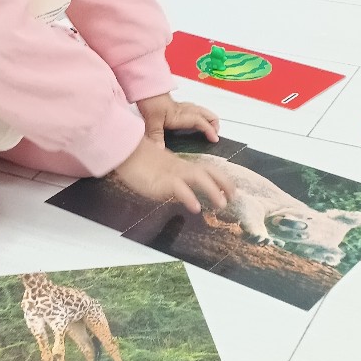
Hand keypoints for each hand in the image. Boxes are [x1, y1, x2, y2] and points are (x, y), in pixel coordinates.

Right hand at [114, 137, 235, 215]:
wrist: (126, 153)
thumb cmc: (140, 162)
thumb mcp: (161, 174)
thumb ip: (174, 184)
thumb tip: (185, 198)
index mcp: (182, 166)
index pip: (207, 169)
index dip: (221, 178)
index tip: (231, 188)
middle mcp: (181, 168)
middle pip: (208, 171)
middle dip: (224, 183)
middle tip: (234, 196)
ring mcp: (173, 174)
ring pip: (198, 178)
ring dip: (212, 190)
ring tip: (222, 204)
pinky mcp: (162, 181)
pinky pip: (179, 188)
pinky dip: (189, 197)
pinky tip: (195, 207)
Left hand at [137, 93, 219, 147]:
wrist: (146, 88)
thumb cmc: (150, 100)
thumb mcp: (152, 121)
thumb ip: (156, 136)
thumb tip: (160, 150)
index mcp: (181, 115)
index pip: (200, 122)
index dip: (209, 130)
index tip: (214, 139)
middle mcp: (185, 110)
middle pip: (206, 114)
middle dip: (214, 123)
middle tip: (215, 134)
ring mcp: (182, 107)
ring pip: (202, 111)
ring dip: (208, 119)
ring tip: (209, 129)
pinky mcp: (178, 106)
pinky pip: (195, 110)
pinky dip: (200, 116)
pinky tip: (195, 121)